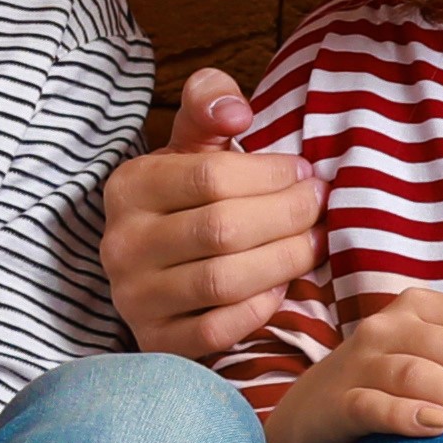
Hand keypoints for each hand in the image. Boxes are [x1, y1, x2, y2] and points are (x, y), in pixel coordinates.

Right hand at [103, 74, 322, 355]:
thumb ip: (209, 101)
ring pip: (223, 281)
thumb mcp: (190, 141)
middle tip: (320, 205)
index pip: (210, 176)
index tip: (304, 171)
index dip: (271, 174)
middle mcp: (121, 244)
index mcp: (129, 186)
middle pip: (222, 229)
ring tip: (313, 242)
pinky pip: (217, 330)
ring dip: (284, 260)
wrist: (155, 267)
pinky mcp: (156, 341)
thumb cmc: (187, 197)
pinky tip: (280, 286)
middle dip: (288, 215)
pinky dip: (259, 308)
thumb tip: (237, 112)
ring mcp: (134, 298)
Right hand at [271, 285, 442, 442]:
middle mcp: (390, 326)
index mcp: (422, 308)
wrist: (308, 427)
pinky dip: (408, 414)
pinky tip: (441, 428)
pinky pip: (373, 405)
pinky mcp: (336, 403)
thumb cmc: (390, 397)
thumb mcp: (436, 368)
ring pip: (423, 372)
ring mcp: (359, 362)